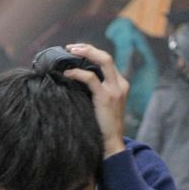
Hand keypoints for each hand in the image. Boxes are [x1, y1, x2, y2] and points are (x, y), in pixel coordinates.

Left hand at [63, 43, 129, 157]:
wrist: (111, 142)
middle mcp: (120, 84)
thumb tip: (75, 78)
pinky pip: (91, 78)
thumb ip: (96, 90)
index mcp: (121, 84)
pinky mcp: (106, 97)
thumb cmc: (102, 124)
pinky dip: (78, 73)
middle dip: (88, 48)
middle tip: (71, 47)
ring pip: (103, 60)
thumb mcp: (102, 103)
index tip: (76, 51)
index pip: (106, 61)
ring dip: (85, 53)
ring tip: (68, 52)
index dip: (91, 53)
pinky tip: (67, 73)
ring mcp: (115, 90)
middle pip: (106, 57)